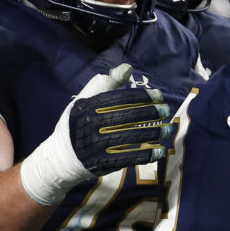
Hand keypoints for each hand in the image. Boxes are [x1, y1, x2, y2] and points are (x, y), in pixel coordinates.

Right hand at [20, 63, 172, 204]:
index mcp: (89, 106)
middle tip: (167, 110)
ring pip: (131, 137)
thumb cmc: (77, 124)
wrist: (60, 157)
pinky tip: (160, 150)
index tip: (158, 95)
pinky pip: (128, 158)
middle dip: (152, 113)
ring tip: (170, 129)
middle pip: (128, 116)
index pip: (120, 98)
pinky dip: (146, 154)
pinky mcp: (102, 162)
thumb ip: (106, 84)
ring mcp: (97, 145)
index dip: (142, 96)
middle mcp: (92, 124)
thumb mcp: (85, 100)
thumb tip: (128, 68)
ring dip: (154, 133)